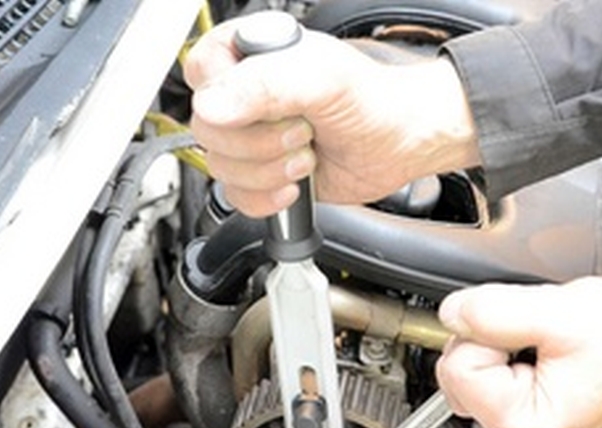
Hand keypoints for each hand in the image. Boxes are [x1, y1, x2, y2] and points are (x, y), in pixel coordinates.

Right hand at [184, 17, 479, 216]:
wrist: (400, 144)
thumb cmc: (371, 101)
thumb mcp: (321, 79)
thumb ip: (264, 85)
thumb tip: (211, 107)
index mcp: (252, 55)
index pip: (201, 75)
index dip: (227, 100)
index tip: (271, 107)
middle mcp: (246, 96)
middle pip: (207, 130)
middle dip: (259, 142)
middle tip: (301, 132)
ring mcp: (253, 138)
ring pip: (220, 166)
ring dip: (268, 171)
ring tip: (306, 156)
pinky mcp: (263, 174)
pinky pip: (236, 196)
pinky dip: (266, 198)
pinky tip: (295, 185)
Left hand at [436, 277, 601, 427]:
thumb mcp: (561, 313)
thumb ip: (495, 311)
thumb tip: (453, 313)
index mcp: (521, 423)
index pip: (458, 366)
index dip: (486, 335)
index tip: (524, 331)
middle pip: (456, 368)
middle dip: (488, 339)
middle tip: (537, 334)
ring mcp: (513, 420)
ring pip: (466, 366)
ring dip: (497, 341)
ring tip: (543, 340)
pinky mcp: (516, 403)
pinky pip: (485, 367)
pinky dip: (505, 348)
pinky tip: (539, 347)